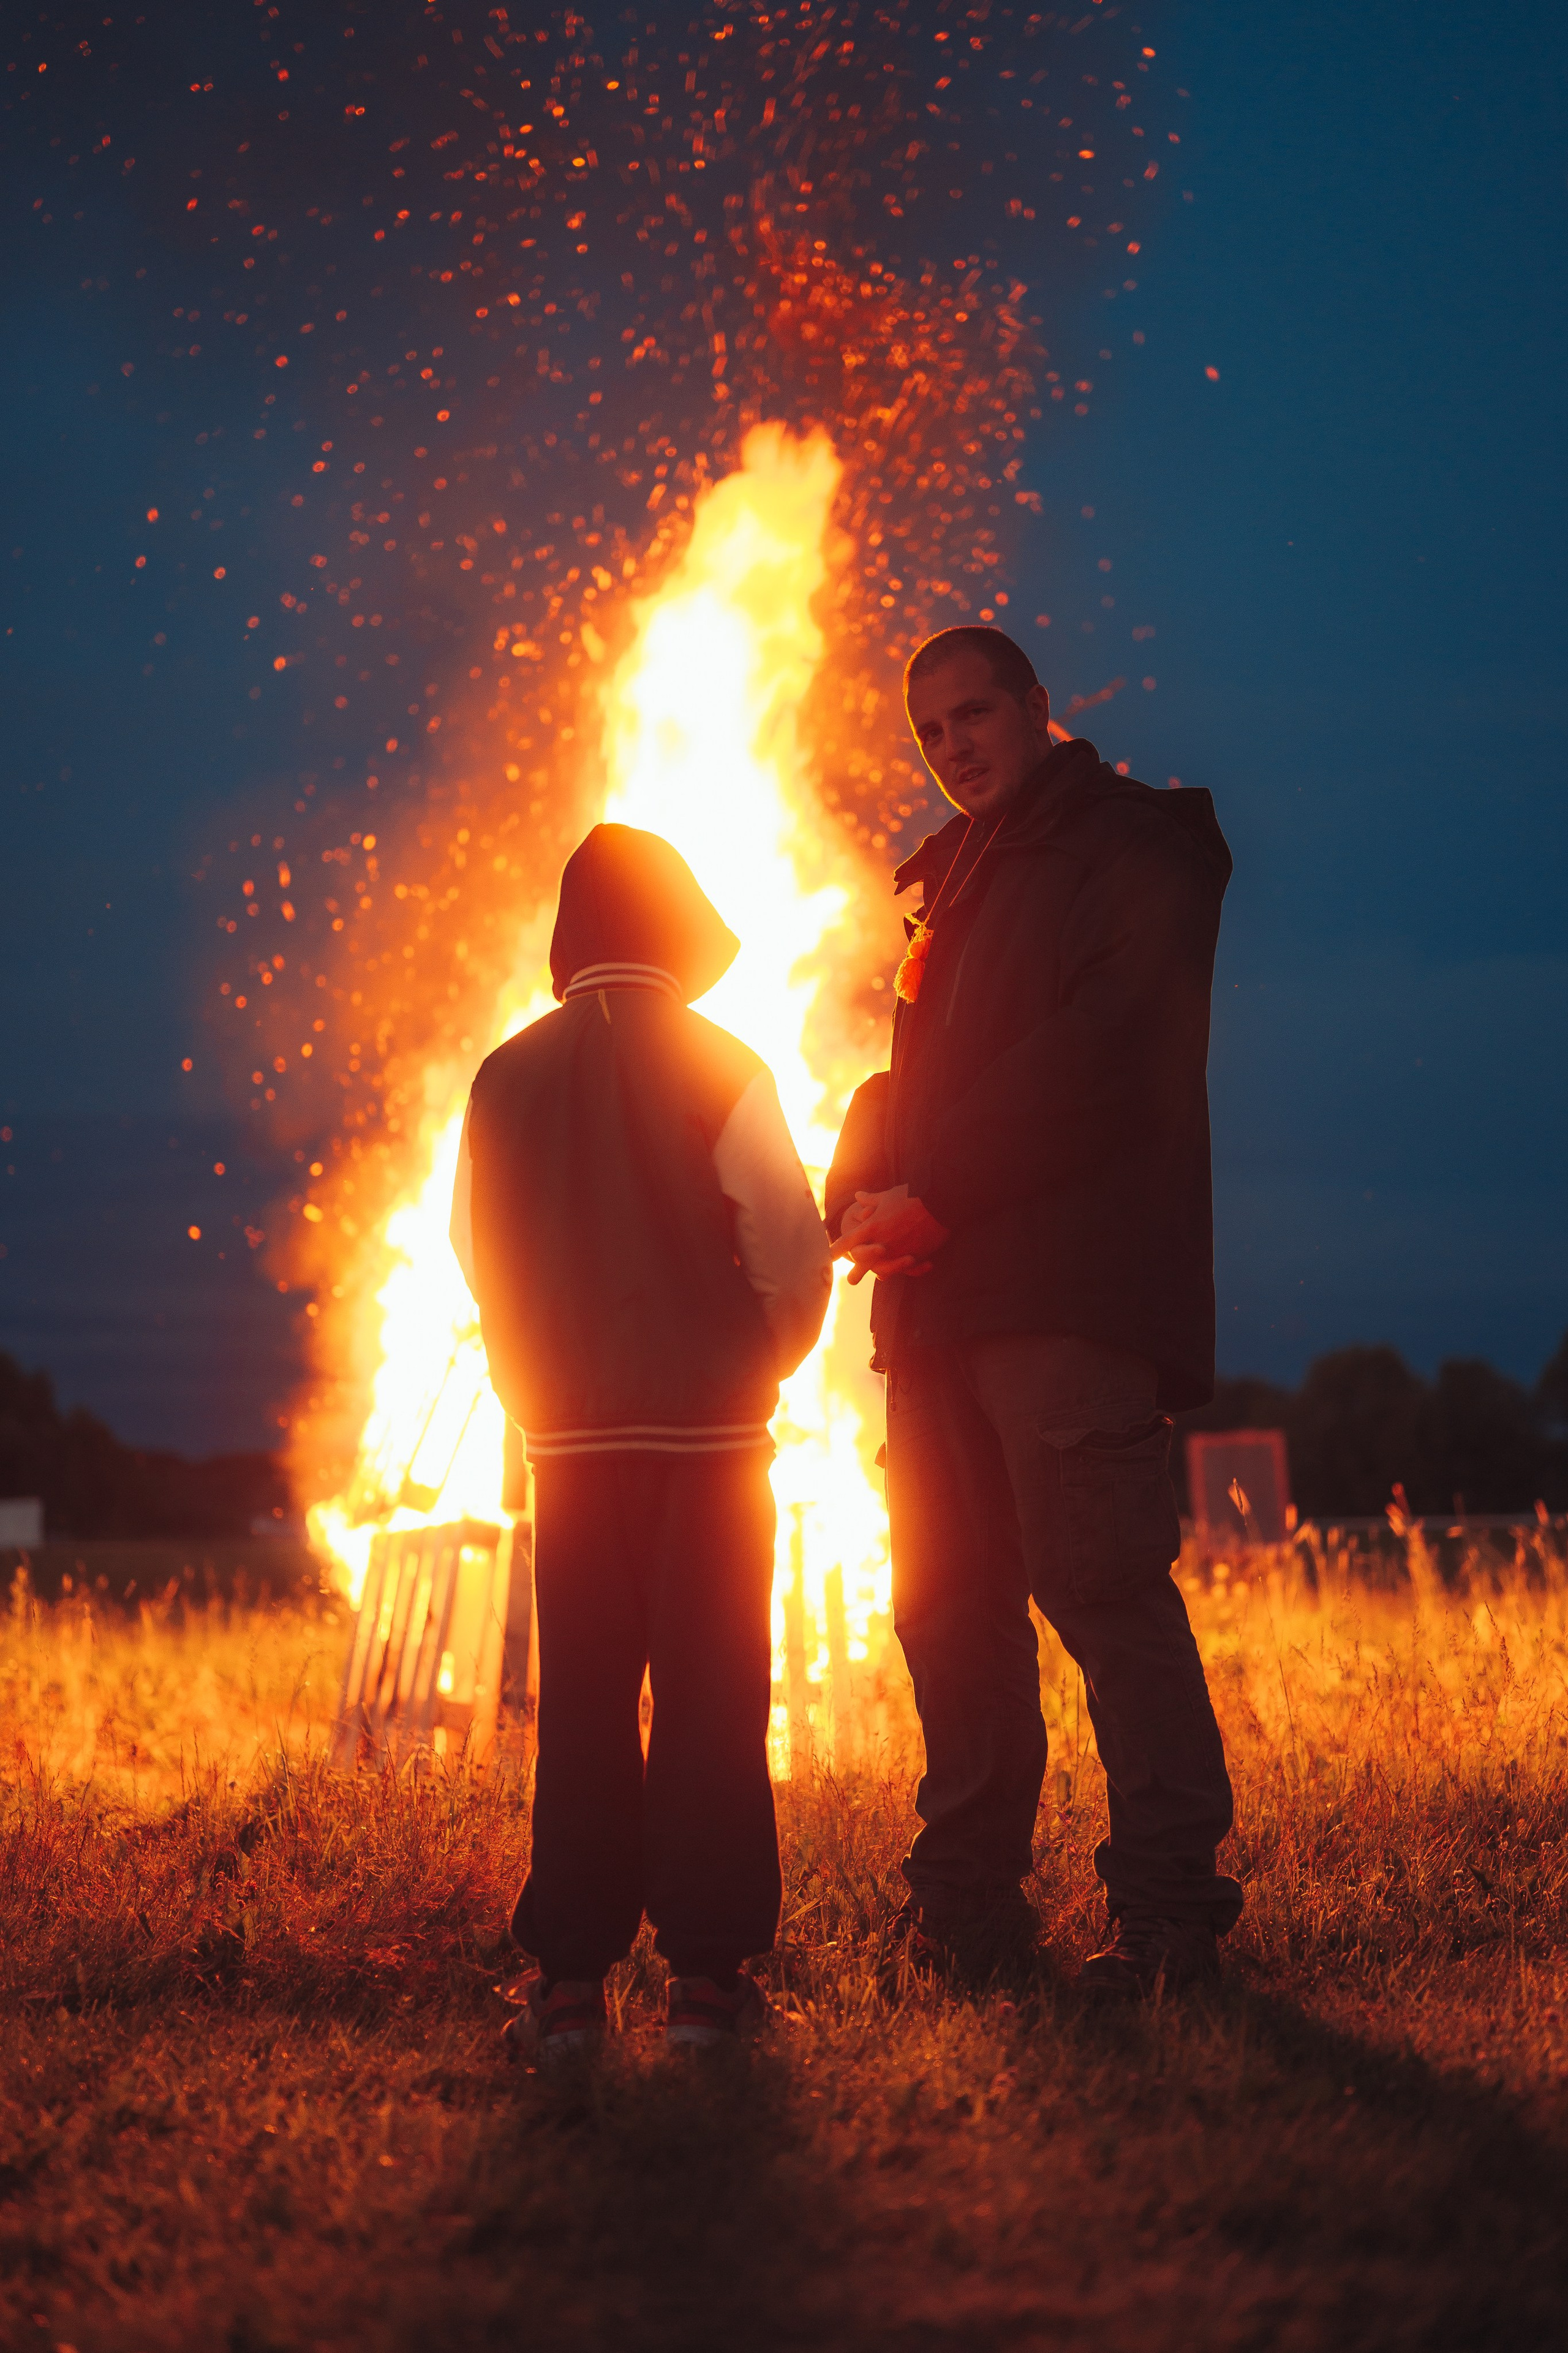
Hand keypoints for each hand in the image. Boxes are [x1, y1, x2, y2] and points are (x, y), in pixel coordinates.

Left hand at [833, 1184, 950, 1284]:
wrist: (939, 1201)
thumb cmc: (912, 1195)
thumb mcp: (888, 1195)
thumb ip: (871, 1200)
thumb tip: (858, 1196)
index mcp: (872, 1226)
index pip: (848, 1241)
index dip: (836, 1249)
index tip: (828, 1255)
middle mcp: (882, 1242)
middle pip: (863, 1261)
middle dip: (857, 1271)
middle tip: (851, 1280)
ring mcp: (898, 1252)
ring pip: (884, 1269)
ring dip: (881, 1273)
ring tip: (879, 1278)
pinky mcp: (915, 1256)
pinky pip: (905, 1269)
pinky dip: (902, 1270)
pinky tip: (904, 1271)